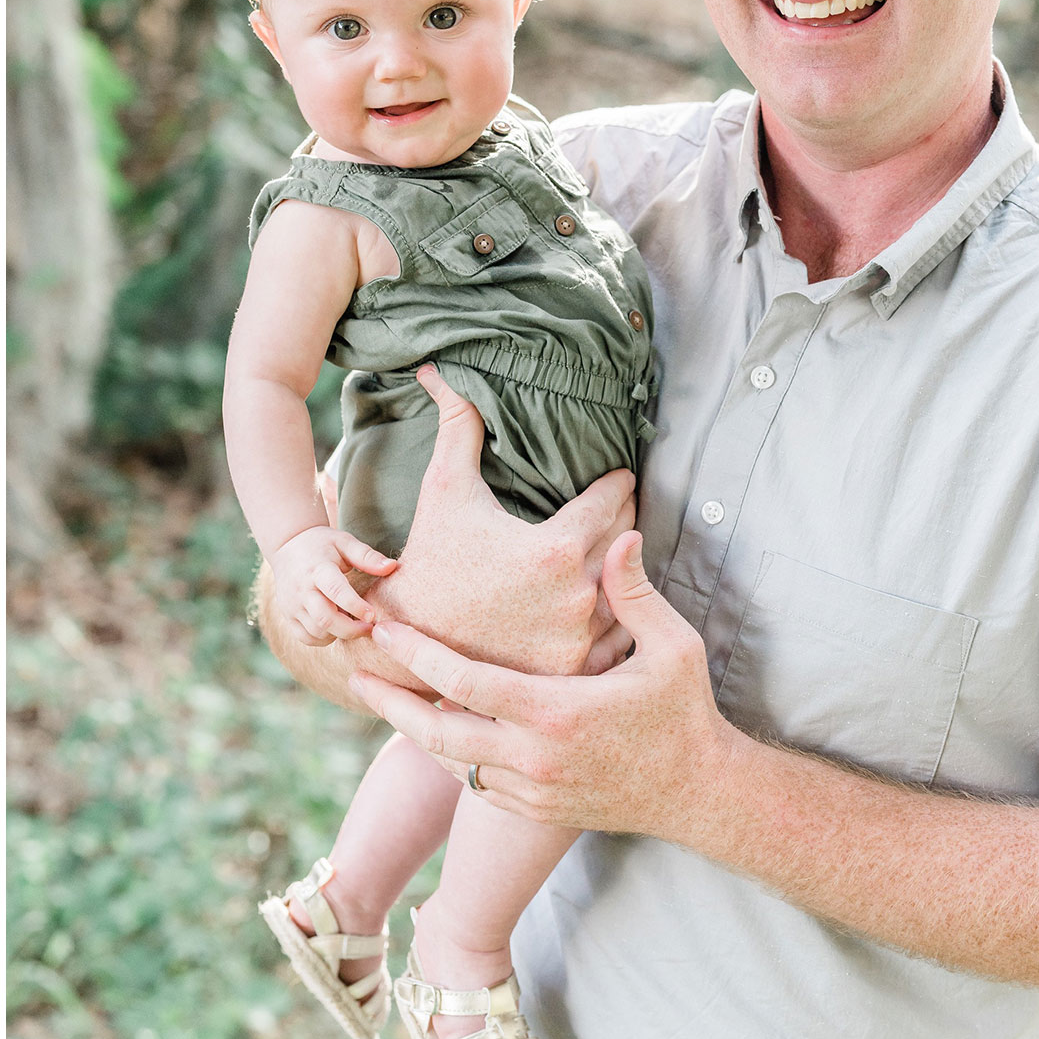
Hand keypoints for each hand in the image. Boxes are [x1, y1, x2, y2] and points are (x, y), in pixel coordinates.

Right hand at [268, 524, 397, 645]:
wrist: (287, 546)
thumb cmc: (322, 544)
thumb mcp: (344, 542)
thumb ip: (367, 556)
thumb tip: (392, 567)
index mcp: (317, 568)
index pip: (335, 590)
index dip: (355, 606)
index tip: (373, 615)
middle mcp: (301, 589)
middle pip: (325, 618)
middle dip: (351, 629)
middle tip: (370, 628)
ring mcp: (292, 604)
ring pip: (317, 631)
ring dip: (339, 634)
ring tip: (354, 624)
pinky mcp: (288, 615)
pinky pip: (306, 638)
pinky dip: (324, 639)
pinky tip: (336, 628)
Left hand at [353, 529, 735, 838]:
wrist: (700, 796)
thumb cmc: (685, 715)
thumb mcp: (672, 648)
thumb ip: (635, 594)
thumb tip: (623, 535)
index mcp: (555, 712)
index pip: (464, 681)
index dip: (417, 654)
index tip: (382, 630)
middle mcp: (534, 757)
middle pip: (437, 732)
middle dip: (391, 702)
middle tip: (355, 673)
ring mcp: (533, 791)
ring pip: (452, 763)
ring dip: (416, 731)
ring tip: (384, 697)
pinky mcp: (538, 811)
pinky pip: (477, 785)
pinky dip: (452, 758)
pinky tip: (436, 731)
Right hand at [358, 364, 630, 678]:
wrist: (411, 639)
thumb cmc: (431, 558)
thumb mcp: (444, 489)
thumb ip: (457, 427)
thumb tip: (438, 370)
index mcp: (555, 548)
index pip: (611, 501)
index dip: (617, 484)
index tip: (622, 476)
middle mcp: (578, 595)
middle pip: (626, 541)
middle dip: (623, 517)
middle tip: (621, 504)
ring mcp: (581, 637)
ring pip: (627, 587)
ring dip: (624, 565)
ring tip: (619, 548)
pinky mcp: (577, 668)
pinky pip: (618, 632)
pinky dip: (618, 613)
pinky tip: (611, 598)